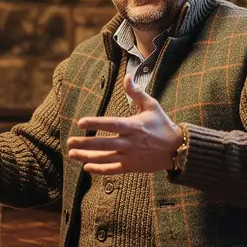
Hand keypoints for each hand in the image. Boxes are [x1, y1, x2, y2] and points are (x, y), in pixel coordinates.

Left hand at [66, 75, 182, 174]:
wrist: (177, 149)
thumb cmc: (163, 125)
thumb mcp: (152, 106)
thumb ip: (136, 93)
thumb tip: (127, 77)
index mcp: (133, 127)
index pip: (111, 125)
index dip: (95, 123)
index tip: (80, 122)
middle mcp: (130, 143)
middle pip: (103, 144)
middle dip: (85, 143)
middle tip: (69, 142)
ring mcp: (130, 156)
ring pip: (105, 158)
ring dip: (87, 157)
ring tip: (72, 154)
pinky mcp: (131, 167)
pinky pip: (112, 170)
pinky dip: (99, 169)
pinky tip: (87, 167)